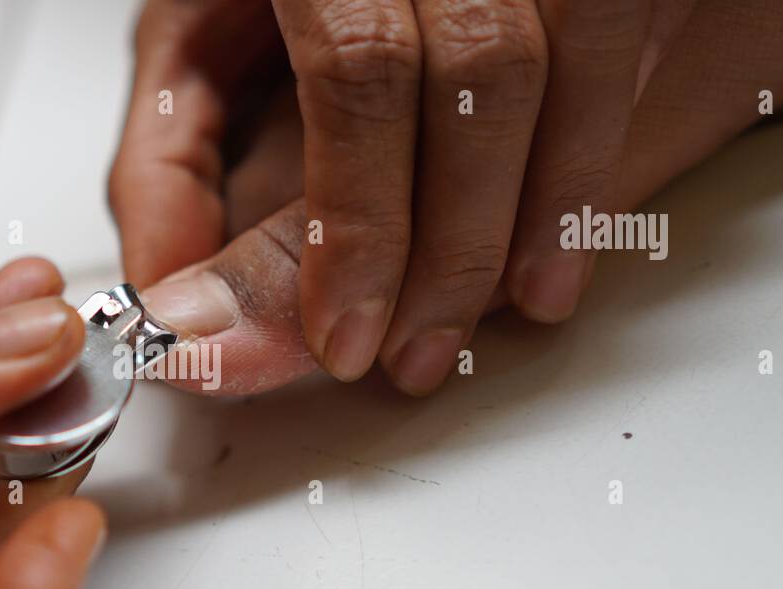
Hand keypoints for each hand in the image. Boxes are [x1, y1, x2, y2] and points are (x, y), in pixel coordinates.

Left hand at [112, 0, 782, 395]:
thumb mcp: (189, 36)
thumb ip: (170, 156)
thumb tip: (181, 305)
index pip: (360, 70)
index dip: (359, 220)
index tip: (337, 337)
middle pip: (477, 75)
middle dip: (445, 248)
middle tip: (404, 358)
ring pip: (559, 66)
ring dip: (526, 224)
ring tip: (478, 326)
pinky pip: (612, 50)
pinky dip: (585, 175)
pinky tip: (548, 272)